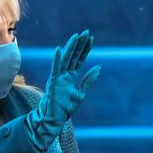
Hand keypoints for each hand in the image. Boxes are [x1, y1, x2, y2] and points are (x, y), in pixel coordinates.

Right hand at [25, 30, 100, 151]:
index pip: (79, 60)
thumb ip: (88, 81)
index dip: (85, 49)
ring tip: (76, 36)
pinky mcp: (53, 83)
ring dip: (71, 48)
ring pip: (66, 60)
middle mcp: (64, 75)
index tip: (91, 38)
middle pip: (73, 57)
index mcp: (71, 78)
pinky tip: (59, 49)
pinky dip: (57, 60)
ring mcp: (58, 78)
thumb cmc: (65, 109)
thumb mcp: (81, 94)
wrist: (54, 120)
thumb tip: (98, 67)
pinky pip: (55, 69)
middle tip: (85, 32)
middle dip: (79, 45)